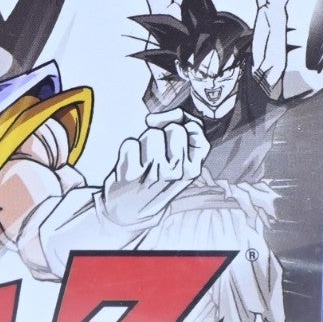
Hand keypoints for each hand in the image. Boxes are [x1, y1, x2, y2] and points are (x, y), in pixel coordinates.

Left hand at [101, 106, 209, 227]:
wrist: (130, 208)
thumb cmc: (155, 176)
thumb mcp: (179, 159)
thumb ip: (185, 132)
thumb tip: (177, 113)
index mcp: (193, 169)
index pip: (195, 129)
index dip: (182, 123)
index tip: (171, 133)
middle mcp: (177, 172)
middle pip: (174, 128)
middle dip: (162, 132)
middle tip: (155, 152)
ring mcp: (155, 173)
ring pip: (152, 133)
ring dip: (144, 141)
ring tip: (142, 159)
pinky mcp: (132, 174)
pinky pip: (130, 143)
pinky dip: (127, 150)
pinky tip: (130, 166)